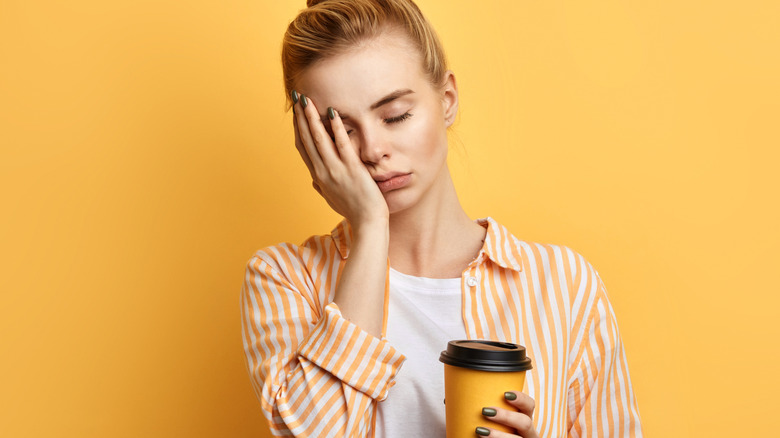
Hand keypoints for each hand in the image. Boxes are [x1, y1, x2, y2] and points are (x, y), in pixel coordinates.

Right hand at [292, 92, 388, 227]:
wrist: (367, 222)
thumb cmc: (352, 210)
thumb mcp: (331, 198)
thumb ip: (321, 186)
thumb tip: (313, 180)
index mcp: (318, 176)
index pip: (303, 147)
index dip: (297, 128)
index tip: (296, 112)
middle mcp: (322, 172)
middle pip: (307, 139)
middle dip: (301, 117)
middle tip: (297, 97)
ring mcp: (336, 170)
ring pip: (319, 139)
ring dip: (312, 118)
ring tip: (307, 100)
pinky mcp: (352, 169)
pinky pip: (342, 145)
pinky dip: (336, 128)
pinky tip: (333, 113)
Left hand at [476, 391, 538, 437]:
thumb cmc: (496, 427)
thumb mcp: (498, 417)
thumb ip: (488, 406)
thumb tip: (454, 395)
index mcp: (525, 417)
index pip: (529, 405)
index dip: (521, 398)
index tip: (505, 393)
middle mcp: (528, 432)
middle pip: (525, 423)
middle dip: (506, 416)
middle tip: (485, 411)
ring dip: (498, 435)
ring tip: (480, 430)